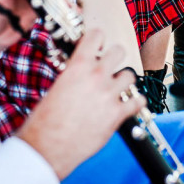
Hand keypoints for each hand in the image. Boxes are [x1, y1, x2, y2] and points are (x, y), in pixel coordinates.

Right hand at [15, 29, 142, 179]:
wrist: (47, 147)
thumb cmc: (45, 121)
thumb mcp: (56, 87)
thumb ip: (74, 74)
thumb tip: (81, 70)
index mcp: (78, 66)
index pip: (96, 35)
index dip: (97, 39)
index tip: (97, 45)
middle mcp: (96, 76)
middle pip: (119, 51)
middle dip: (113, 58)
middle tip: (108, 67)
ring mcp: (109, 94)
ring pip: (130, 75)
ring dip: (123, 81)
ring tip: (115, 89)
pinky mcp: (117, 115)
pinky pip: (138, 101)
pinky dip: (135, 103)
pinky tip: (128, 105)